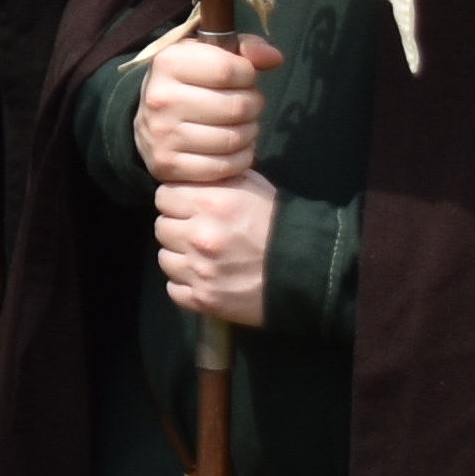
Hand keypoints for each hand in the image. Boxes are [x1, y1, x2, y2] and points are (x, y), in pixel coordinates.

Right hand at [134, 28, 278, 187]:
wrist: (151, 122)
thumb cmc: (190, 83)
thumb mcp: (211, 56)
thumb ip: (245, 50)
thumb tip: (274, 58)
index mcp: (168, 62)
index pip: (229, 70)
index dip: (247, 75)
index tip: (242, 78)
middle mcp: (160, 98)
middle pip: (237, 107)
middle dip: (252, 107)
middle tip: (244, 106)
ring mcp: (161, 134)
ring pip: (234, 138)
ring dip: (248, 134)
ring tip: (237, 126)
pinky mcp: (168, 165)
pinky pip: (226, 166)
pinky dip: (239, 159)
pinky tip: (229, 149)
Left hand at [152, 172, 280, 326]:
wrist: (312, 272)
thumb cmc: (281, 224)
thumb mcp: (251, 186)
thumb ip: (215, 180)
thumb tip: (189, 175)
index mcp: (209, 203)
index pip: (164, 196)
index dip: (177, 201)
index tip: (190, 208)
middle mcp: (199, 235)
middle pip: (162, 227)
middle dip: (178, 228)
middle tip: (199, 232)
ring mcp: (200, 270)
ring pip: (164, 258)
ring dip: (180, 257)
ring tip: (204, 257)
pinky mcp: (205, 299)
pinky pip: (174, 289)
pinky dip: (186, 285)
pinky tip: (205, 279)